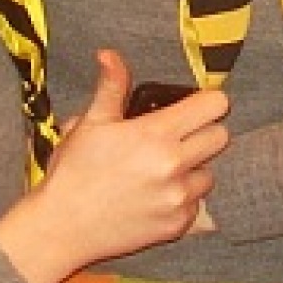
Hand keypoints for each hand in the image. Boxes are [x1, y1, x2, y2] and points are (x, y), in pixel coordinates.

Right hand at [0, 52, 228, 282]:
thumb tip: (109, 54)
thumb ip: (111, 86)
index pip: (214, 105)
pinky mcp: (177, 225)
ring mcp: (178, 198)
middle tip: (176, 138)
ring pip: (210, 174)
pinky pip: (196, 205)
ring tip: (161, 171)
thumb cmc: (73, 173)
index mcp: (155, 134)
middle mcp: (174, 165)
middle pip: (221, 137)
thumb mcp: (91, 123)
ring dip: (193, 170)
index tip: (194, 107)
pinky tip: (155, 197)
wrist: (61, 228)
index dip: (207, 102)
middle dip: (203, 133)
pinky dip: (182, 200)